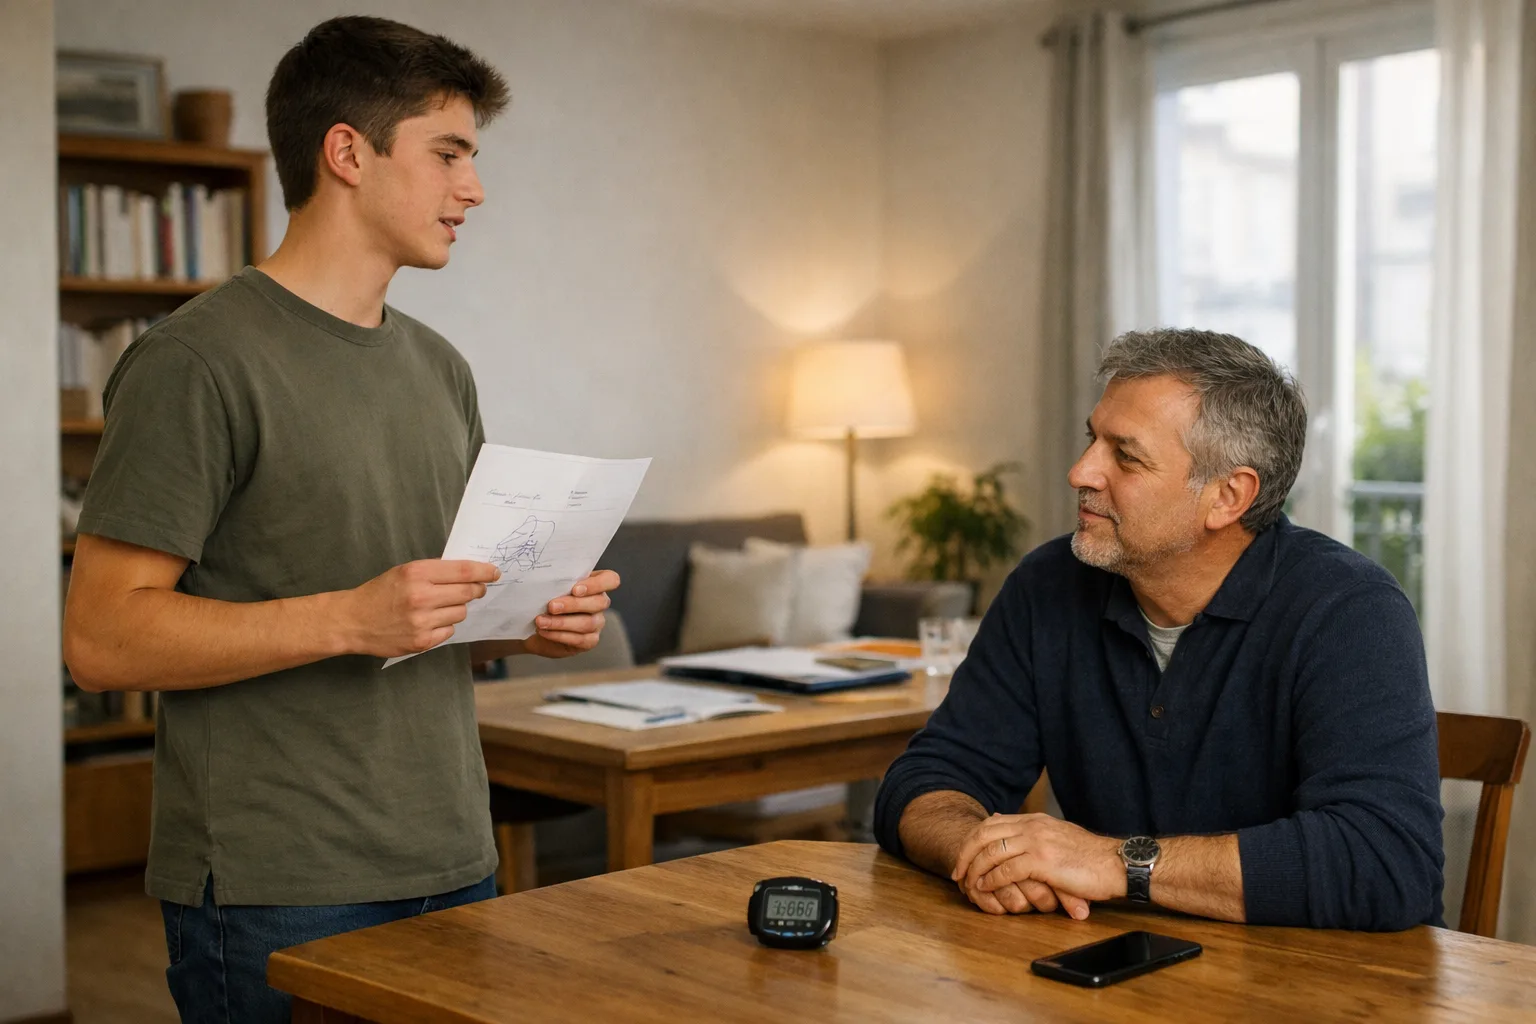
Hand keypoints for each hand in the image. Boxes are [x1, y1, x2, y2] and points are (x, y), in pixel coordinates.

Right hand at [344, 559, 498, 657]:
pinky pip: (449, 631)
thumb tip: (469, 574)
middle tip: (476, 589)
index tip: (494, 572)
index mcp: (417, 573)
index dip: (484, 571)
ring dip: (456, 609)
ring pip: (460, 613)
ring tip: (438, 607)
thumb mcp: (404, 571)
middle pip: (467, 593)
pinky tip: (429, 622)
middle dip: (476, 590)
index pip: (463, 571)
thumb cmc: (380, 592)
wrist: (353, 620)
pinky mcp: (421, 642)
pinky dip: (444, 626)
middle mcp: (421, 597)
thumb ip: (434, 572)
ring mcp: (421, 622)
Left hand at [523, 569, 619, 658]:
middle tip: (551, 606)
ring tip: (541, 621)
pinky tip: (544, 631)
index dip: (597, 584)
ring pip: (588, 623)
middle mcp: (600, 603)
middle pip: (599, 602)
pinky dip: (559, 635)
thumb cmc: (546, 599)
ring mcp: (597, 623)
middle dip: (573, 604)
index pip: (611, 580)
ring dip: (561, 622)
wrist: (537, 623)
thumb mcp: (552, 587)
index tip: (575, 589)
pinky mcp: (590, 641)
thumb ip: (557, 582)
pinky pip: (580, 639)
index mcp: (595, 584)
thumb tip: (548, 582)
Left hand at [951, 813, 1123, 918]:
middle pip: (984, 835)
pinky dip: (992, 880)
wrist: (1117, 864)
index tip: (964, 858)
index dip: (973, 840)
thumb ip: (1036, 835)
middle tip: (957, 873)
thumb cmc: (1090, 858)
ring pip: (991, 852)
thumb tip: (1012, 837)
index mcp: (1035, 820)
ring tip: (969, 885)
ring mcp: (1037, 842)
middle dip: (966, 854)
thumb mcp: (1058, 838)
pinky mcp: (1043, 862)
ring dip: (975, 870)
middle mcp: (1032, 826)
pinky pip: (1006, 870)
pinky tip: (987, 889)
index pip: (991, 824)